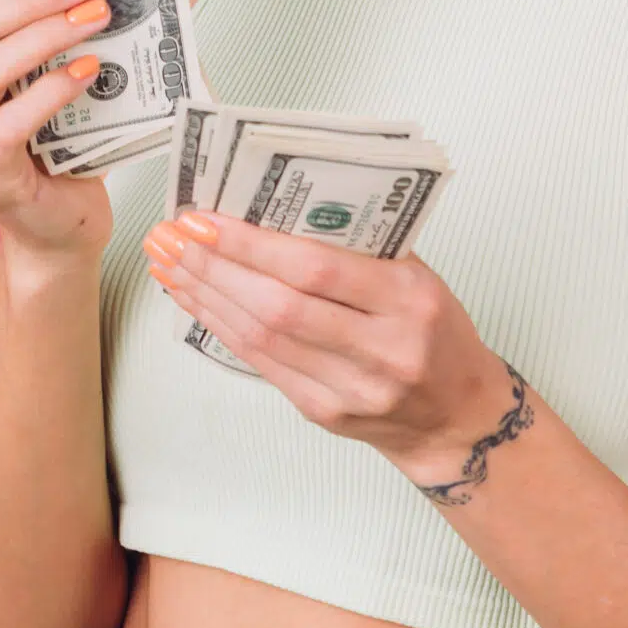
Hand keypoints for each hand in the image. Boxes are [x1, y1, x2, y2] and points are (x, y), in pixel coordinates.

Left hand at [142, 210, 524, 490]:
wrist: (457, 416)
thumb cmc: (436, 333)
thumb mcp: (419, 278)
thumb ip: (358, 248)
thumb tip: (272, 211)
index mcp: (410, 301)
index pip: (317, 268)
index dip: (253, 245)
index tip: (206, 218)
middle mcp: (382, 349)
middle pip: (280, 306)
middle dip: (216, 267)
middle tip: (172, 235)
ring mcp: (350, 388)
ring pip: (262, 337)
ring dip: (207, 295)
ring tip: (170, 262)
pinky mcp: (323, 413)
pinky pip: (261, 364)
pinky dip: (222, 327)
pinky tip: (197, 300)